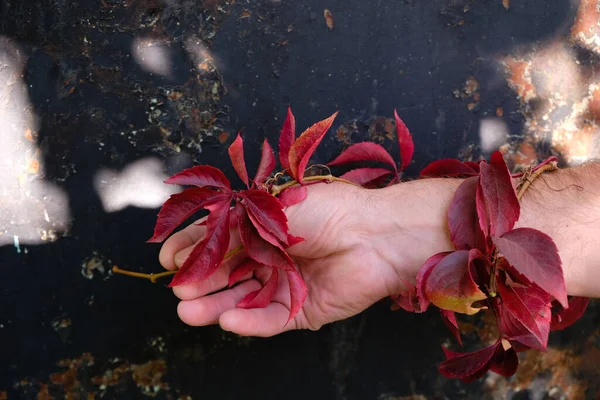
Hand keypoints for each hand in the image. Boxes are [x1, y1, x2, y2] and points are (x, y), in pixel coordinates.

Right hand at [159, 180, 457, 336]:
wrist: (374, 234)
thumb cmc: (327, 211)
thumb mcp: (268, 211)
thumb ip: (229, 230)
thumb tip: (187, 244)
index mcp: (262, 227)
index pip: (218, 241)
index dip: (192, 249)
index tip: (167, 258)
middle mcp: (270, 257)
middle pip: (226, 274)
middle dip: (200, 282)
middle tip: (178, 289)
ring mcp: (284, 284)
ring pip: (242, 300)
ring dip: (215, 306)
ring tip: (189, 311)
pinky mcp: (301, 310)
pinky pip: (269, 319)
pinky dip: (247, 322)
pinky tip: (226, 320)